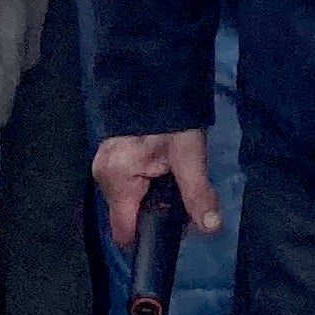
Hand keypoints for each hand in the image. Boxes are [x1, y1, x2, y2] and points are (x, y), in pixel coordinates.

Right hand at [95, 128, 220, 244]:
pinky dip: (145, 184)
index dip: (149, 237)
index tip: (174, 230)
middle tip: (183, 196)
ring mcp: (104, 165)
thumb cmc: (171, 117)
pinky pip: (127, 184)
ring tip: (174, 179)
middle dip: (156, 213)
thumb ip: (197, 194)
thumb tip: (211, 228)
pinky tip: (163, 171)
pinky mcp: (111, 157)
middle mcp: (103, 176)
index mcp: (117, 178)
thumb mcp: (189, 155)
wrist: (156, 78)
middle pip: (128, 216)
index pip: (124, 232)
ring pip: (129, 200)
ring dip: (152, 198)